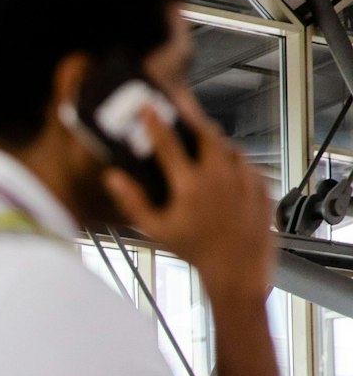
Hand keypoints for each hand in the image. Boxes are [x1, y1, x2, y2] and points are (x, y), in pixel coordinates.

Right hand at [101, 95, 273, 301]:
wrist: (238, 268)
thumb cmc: (196, 251)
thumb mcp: (156, 229)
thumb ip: (132, 201)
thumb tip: (113, 178)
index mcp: (190, 186)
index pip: (168, 144)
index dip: (155, 122)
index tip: (149, 107)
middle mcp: (219, 177)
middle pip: (206, 133)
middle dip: (193, 118)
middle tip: (183, 111)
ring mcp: (244, 179)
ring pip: (228, 146)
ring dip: (214, 142)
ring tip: (203, 145)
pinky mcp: (262, 185)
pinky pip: (246, 163)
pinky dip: (233, 162)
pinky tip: (224, 172)